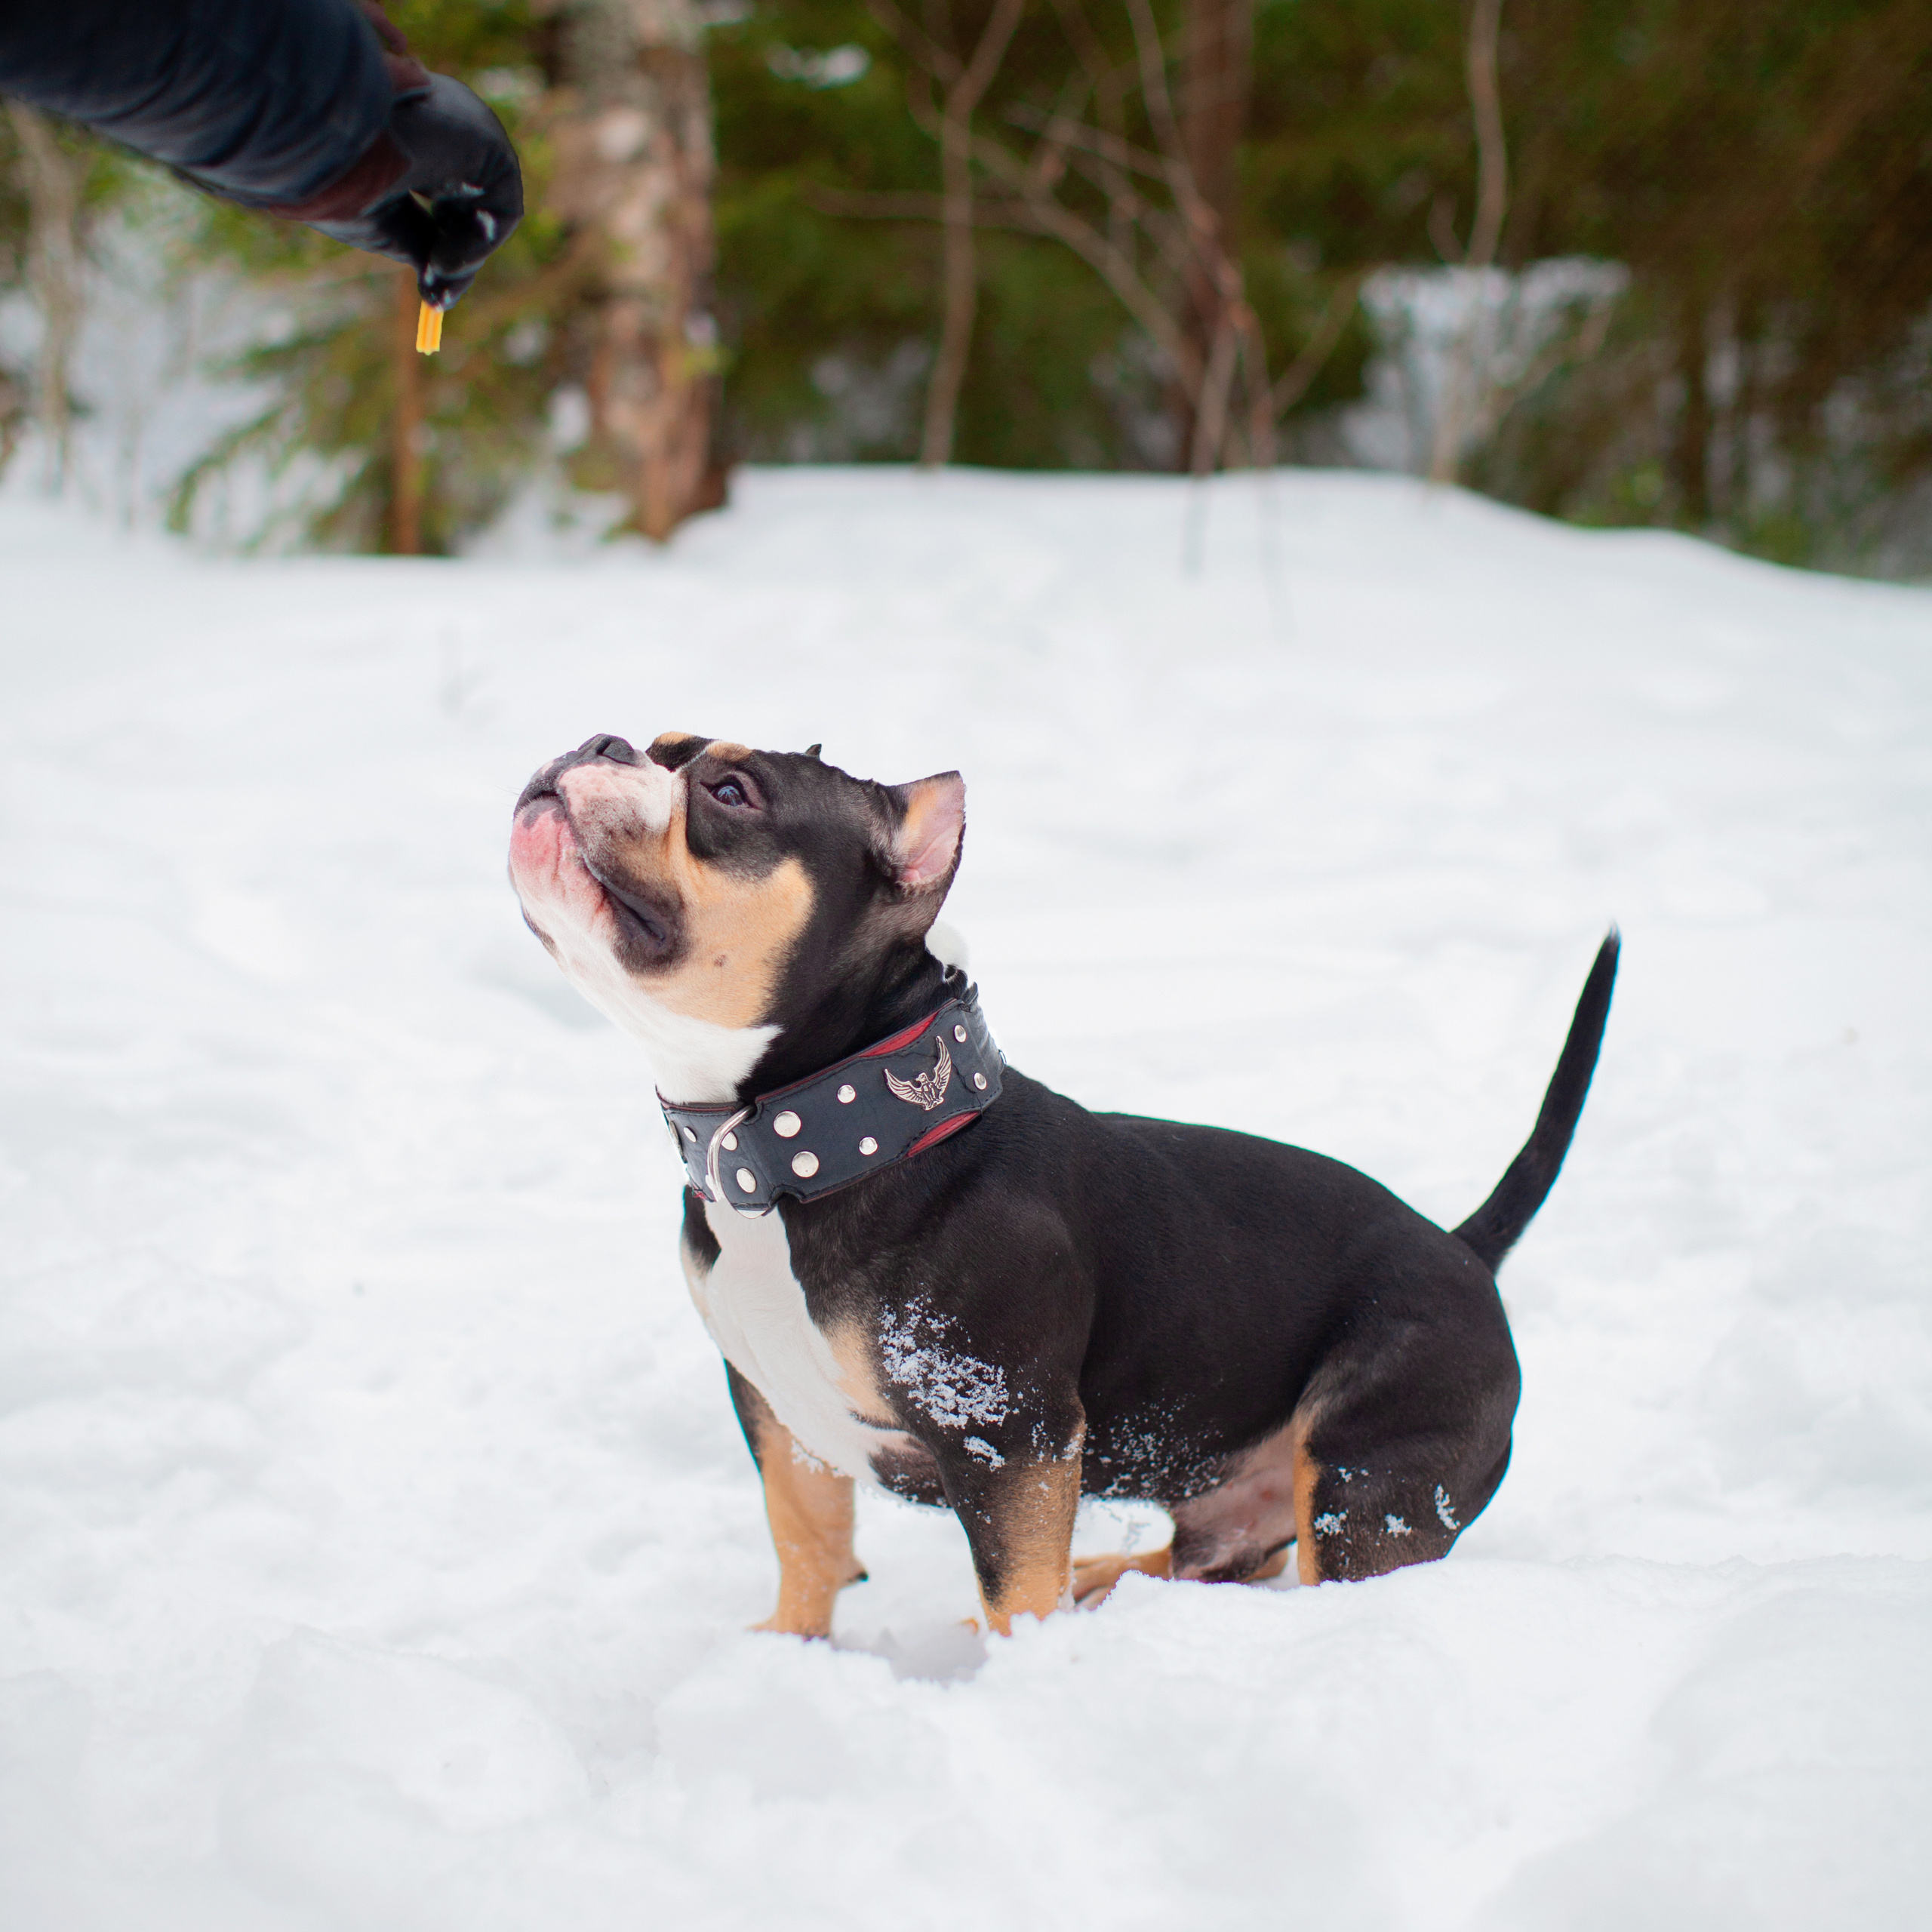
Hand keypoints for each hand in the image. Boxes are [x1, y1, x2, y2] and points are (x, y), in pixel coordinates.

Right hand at [309, 75, 522, 307]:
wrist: (331, 131)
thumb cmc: (342, 174)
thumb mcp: (383, 223)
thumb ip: (418, 245)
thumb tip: (439, 280)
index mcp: (413, 142)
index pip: (443, 204)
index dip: (440, 251)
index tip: (430, 297)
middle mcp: (445, 135)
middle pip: (468, 212)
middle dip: (456, 263)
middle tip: (437, 300)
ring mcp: (470, 136)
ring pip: (486, 215)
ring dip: (465, 259)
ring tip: (433, 273)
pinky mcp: (490, 144)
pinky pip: (504, 211)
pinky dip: (479, 246)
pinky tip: (444, 259)